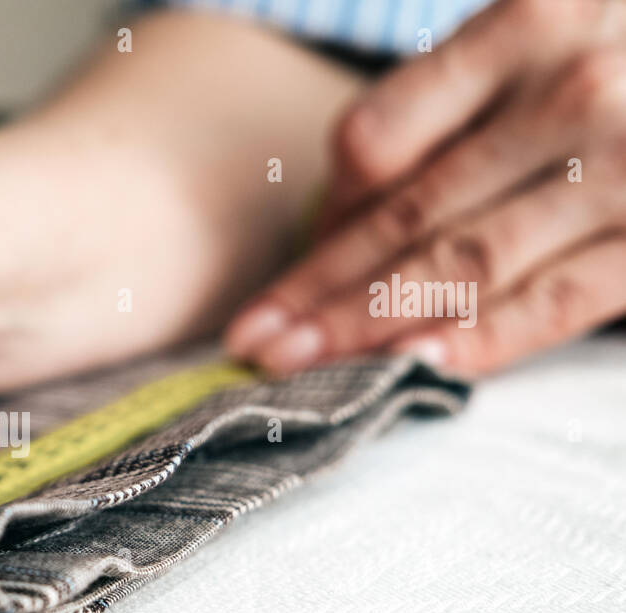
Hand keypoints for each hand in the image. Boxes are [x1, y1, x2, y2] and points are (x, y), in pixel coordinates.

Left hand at [224, 0, 625, 376]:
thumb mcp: (547, 26)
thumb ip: (452, 100)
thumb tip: (346, 206)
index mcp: (528, 22)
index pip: (375, 139)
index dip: (318, 222)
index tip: (277, 286)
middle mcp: (573, 90)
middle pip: (407, 214)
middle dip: (315, 292)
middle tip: (247, 344)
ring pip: (464, 263)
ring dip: (367, 325)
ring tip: (293, 367)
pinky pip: (558, 300)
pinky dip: (481, 339)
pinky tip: (417, 369)